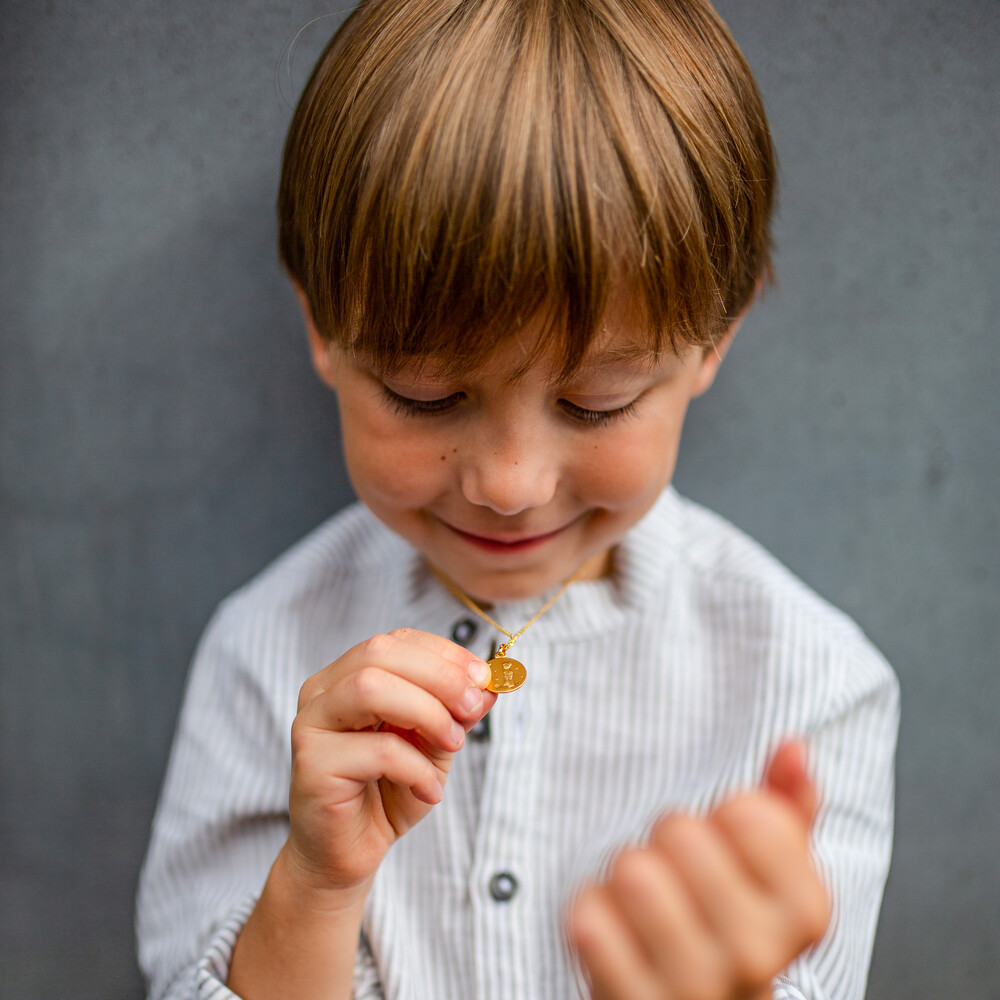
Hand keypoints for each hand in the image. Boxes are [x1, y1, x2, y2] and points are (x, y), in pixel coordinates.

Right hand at [283, 628, 495, 898]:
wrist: (346, 856)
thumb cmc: (388, 792)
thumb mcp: (434, 745)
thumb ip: (455, 713)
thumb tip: (489, 685)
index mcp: (348, 676)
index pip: (396, 641)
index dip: (444, 653)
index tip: (484, 677)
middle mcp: (322, 692)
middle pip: (380, 654)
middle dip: (439, 676)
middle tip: (474, 706)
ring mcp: (310, 724)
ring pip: (369, 688)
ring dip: (426, 711)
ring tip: (453, 744)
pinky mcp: (311, 765)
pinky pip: (375, 750)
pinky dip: (416, 767)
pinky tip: (429, 789)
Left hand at [568, 742, 830, 999]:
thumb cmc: (723, 927)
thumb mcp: (769, 870)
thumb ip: (785, 806)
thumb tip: (793, 749)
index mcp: (802, 912)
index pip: (746, 812)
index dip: (719, 815)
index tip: (720, 846)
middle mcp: (757, 955)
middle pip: (681, 832)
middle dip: (665, 840)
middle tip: (674, 875)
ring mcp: (695, 987)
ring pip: (634, 872)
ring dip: (624, 873)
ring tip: (643, 900)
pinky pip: (590, 921)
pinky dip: (590, 911)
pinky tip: (614, 930)